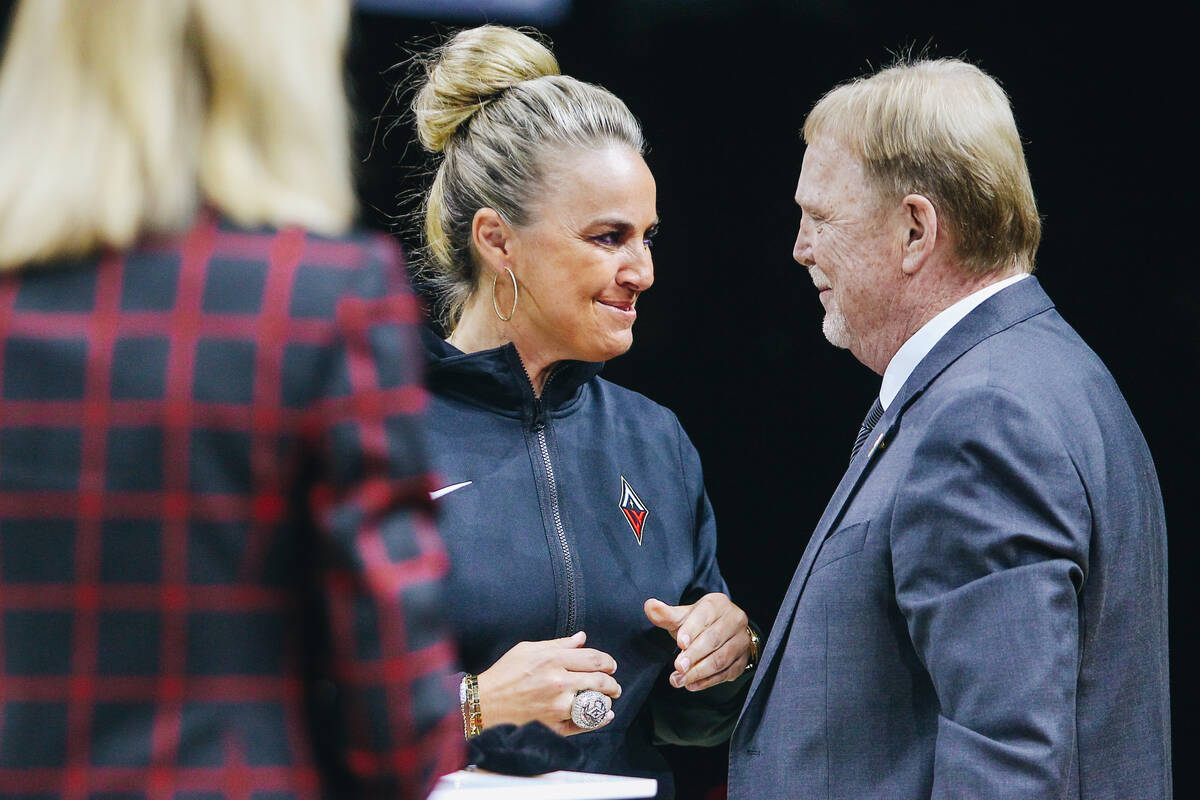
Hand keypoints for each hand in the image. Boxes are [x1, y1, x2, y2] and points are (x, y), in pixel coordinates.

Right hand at [476, 631, 619, 735]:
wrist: (485, 704)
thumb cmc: (504, 674)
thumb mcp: (528, 650)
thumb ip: (558, 644)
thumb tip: (581, 638)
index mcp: (552, 660)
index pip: (594, 659)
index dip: (608, 662)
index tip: (610, 665)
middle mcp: (558, 683)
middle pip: (600, 681)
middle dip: (612, 682)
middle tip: (613, 684)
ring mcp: (557, 706)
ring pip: (595, 702)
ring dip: (605, 700)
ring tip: (606, 698)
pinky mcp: (554, 726)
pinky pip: (585, 724)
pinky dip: (599, 720)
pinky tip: (605, 715)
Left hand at [644, 593, 750, 690]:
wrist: (722, 632)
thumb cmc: (699, 623)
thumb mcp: (682, 616)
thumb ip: (666, 614)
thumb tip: (650, 606)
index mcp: (718, 604)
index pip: (705, 615)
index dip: (692, 630)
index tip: (680, 643)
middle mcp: (735, 620)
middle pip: (714, 639)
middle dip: (694, 655)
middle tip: (677, 667)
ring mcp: (742, 641)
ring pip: (721, 658)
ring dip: (699, 672)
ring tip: (680, 679)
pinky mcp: (743, 660)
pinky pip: (727, 673)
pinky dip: (708, 681)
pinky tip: (692, 685)